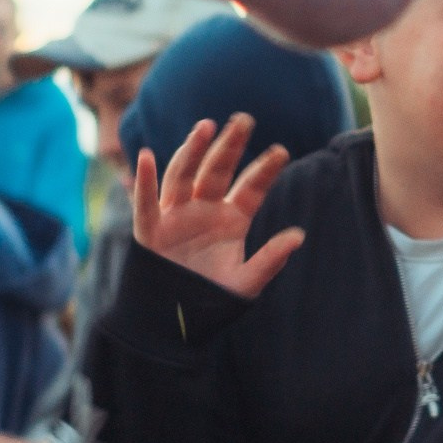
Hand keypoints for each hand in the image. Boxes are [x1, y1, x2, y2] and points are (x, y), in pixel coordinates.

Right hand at [130, 115, 304, 299]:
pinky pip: (145, 203)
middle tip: (244, 119)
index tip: (281, 152)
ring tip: (205, 126)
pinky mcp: (151, 231)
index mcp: (232, 219)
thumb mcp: (246, 282)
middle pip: (217, 170)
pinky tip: (145, 156)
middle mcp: (204, 209)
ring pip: (183, 176)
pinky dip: (143, 181)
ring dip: (192, 151)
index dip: (264, 170)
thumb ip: (270, 260)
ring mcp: (177, 216)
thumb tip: (299, 235)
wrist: (176, 322)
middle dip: (230, 145)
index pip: (250, 187)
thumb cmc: (213, 299)